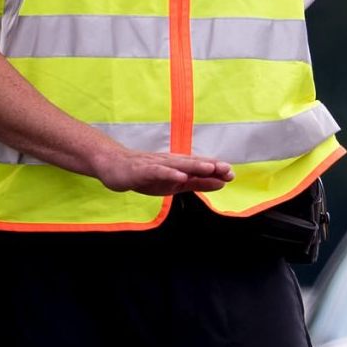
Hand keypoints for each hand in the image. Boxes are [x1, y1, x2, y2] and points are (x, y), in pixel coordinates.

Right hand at [91, 148, 233, 193]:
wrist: (114, 166)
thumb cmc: (145, 175)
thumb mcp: (174, 183)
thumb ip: (196, 183)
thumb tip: (220, 183)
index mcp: (179, 166)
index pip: (200, 168)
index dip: (215, 170)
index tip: (232, 174)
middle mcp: (170, 162)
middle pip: (193, 164)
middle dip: (211, 166)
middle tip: (228, 170)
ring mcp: (157, 165)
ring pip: (178, 165)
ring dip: (194, 166)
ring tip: (210, 168)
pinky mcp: (143, 170)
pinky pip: (158, 171)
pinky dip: (169, 173)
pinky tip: (180, 176)